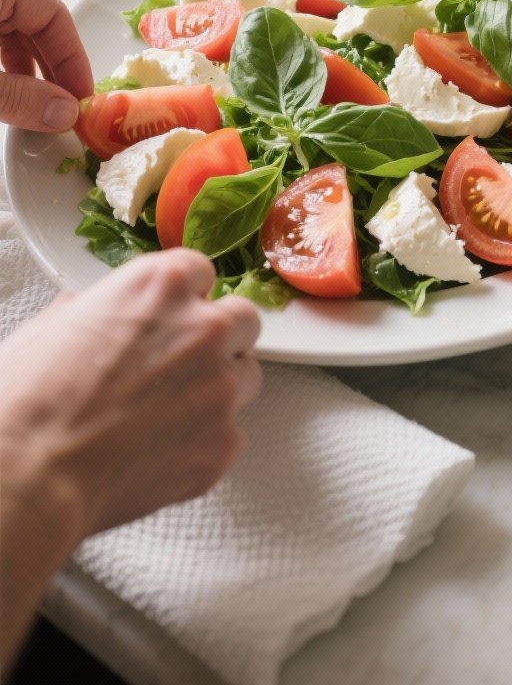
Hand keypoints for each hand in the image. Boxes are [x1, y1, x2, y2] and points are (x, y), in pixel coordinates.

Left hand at [0, 0, 92, 131]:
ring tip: (39, 108)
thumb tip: (64, 115)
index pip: (53, 14)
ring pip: (10, 32)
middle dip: (53, 69)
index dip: (73, 59)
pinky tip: (9, 93)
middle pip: (34, 23)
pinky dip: (3, 66)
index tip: (81, 100)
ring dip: (28, 70)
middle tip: (65, 111)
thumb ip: (17, 96)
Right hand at [0, 248, 261, 537]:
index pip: (202, 273)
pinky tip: (162, 451)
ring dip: (218, 389)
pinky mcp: (223, 443)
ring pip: (246, 377)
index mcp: (162, 285)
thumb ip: (99, 308)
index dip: (185, 298)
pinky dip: (204, 442)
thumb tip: (99, 312)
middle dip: (220, 338)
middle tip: (185, 363)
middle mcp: (203, 328)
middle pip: (243, 319)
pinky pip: (230, 434)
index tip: (175, 315)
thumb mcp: (55, 323)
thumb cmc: (29, 400)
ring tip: (171, 413)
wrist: (31, 472)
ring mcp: (220, 388)